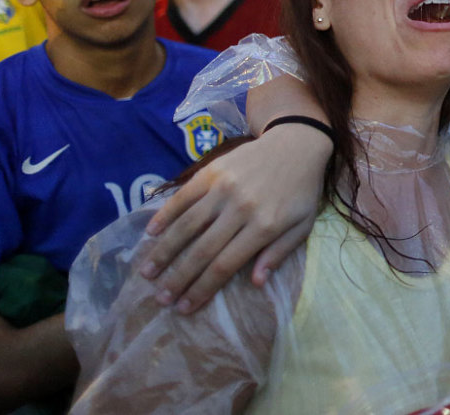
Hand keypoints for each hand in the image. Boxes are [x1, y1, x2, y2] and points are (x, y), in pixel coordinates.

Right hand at [140, 124, 329, 312]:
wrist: (297, 142)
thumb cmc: (301, 190)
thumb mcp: (302, 225)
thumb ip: (279, 253)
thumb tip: (255, 283)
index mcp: (264, 226)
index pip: (225, 265)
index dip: (201, 289)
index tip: (184, 308)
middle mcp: (241, 208)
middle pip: (202, 250)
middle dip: (178, 278)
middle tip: (160, 299)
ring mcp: (224, 187)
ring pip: (187, 225)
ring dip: (164, 251)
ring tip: (147, 273)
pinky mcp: (212, 170)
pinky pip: (183, 196)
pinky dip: (165, 215)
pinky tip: (151, 233)